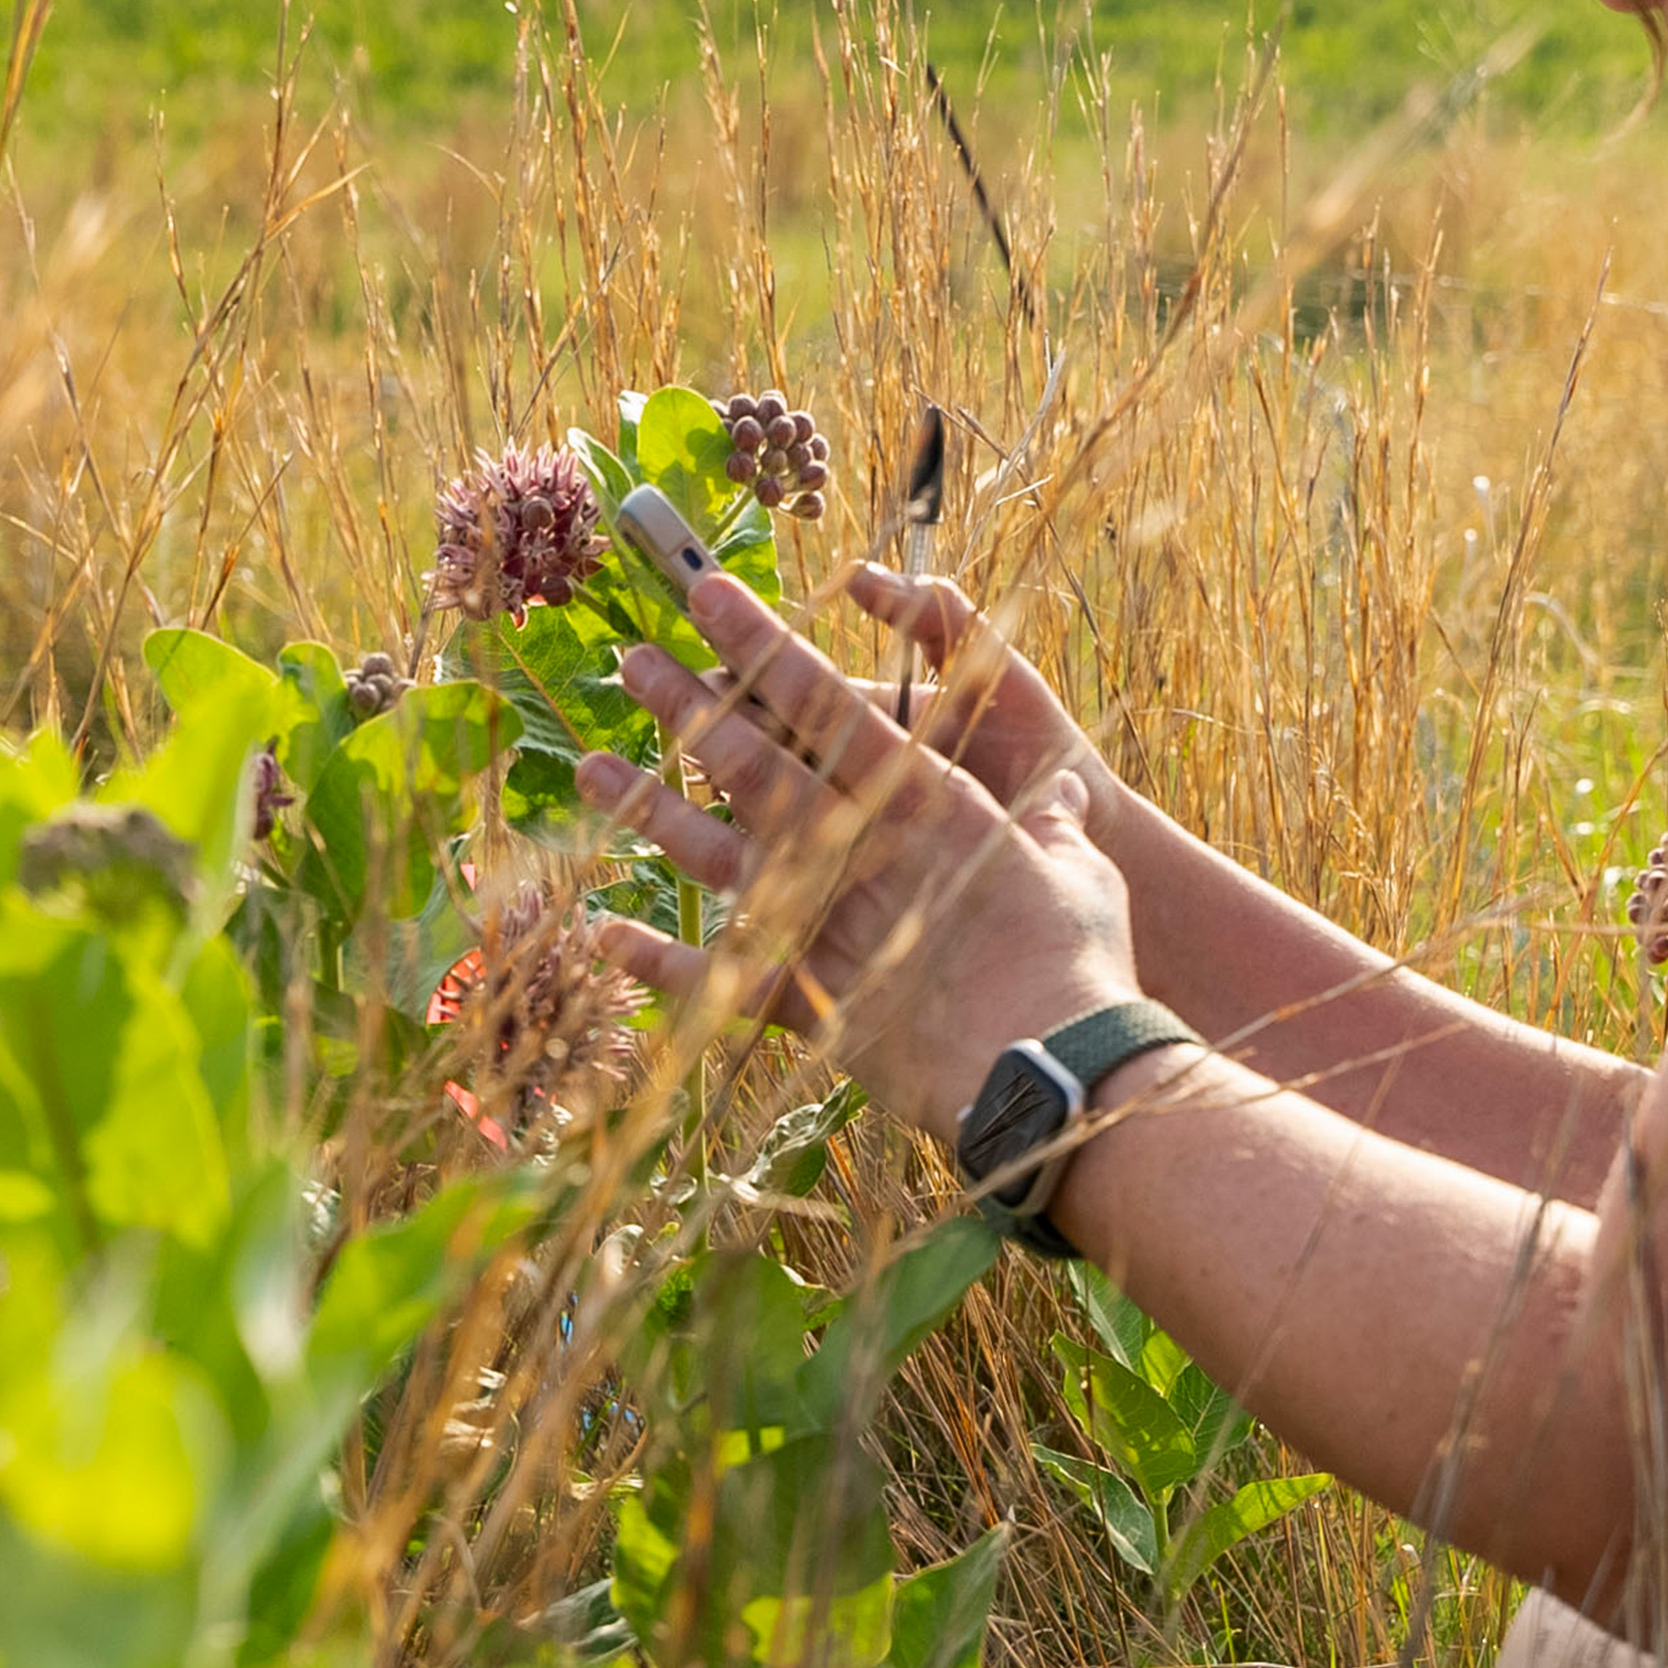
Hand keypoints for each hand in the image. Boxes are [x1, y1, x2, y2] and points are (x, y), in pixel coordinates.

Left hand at [578, 570, 1139, 1137]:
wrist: (1053, 1070)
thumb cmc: (1078, 960)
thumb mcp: (1077, 867)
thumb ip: (1049, 822)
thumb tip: (1061, 787)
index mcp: (922, 804)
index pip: (827, 704)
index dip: (765, 647)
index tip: (711, 597)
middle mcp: (855, 853)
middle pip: (754, 764)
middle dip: (689, 708)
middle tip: (631, 661)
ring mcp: (820, 928)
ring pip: (717, 854)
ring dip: (649, 807)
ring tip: (589, 765)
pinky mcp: (806, 1007)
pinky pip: (717, 982)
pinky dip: (658, 962)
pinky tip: (603, 936)